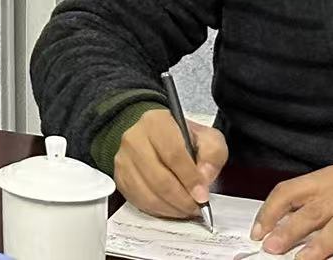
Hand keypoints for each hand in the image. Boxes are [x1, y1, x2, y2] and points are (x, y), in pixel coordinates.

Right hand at [113, 108, 227, 220]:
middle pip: (159, 178)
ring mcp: (123, 158)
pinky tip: (172, 207)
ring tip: (187, 209)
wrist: (155, 138)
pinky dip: (159, 210)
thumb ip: (213, 153)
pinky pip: (139, 200)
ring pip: (148, 193)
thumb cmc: (182, 139)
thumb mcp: (207, 138)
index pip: (173, 154)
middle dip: (182, 199)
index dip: (190, 179)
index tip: (202, 196)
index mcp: (156, 123)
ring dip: (172, 208)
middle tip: (197, 207)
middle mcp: (134, 138)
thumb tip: (204, 176)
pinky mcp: (120, 176)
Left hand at [252, 158, 332, 258]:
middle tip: (272, 248)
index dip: (269, 211)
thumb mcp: (331, 180)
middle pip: (312, 212)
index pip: (288, 192)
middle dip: (290, 231)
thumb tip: (283, 219)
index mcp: (322, 180)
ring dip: (320, 244)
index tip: (257, 231)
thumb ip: (311, 198)